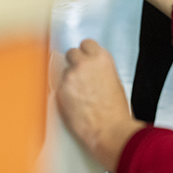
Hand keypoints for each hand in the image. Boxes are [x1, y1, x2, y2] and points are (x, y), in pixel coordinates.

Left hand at [56, 40, 143, 171]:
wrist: (108, 129)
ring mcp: (69, 76)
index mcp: (101, 58)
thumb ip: (100, 68)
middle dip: (74, 63)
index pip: (86, 43)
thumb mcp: (114, 80)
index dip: (85, 52)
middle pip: (71, 53)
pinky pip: (57, 85)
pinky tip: (73, 101)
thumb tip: (90, 67)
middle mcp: (84, 63)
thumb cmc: (115, 110)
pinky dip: (62, 91)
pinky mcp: (59, 91)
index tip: (85, 58)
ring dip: (67, 78)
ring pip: (62, 70)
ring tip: (78, 93)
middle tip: (80, 76)